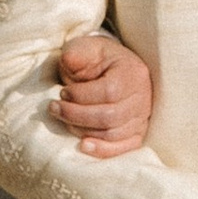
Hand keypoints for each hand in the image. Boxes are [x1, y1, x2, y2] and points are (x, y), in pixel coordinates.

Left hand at [50, 30, 153, 158]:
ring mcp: (142, 117)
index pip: (109, 92)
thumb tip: (68, 61)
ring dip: (82, 130)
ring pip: (112, 134)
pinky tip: (83, 145)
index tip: (62, 92)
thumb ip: (76, 52)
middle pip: (109, 116)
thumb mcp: (86, 48)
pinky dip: (103, 150)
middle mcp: (142, 97)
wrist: (113, 70)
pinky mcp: (137, 133)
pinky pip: (124, 148)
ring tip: (64, 121)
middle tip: (54, 108)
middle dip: (76, 115)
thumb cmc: (97, 60)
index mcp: (133, 72)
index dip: (81, 96)